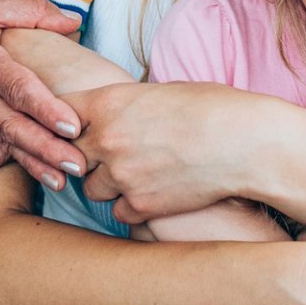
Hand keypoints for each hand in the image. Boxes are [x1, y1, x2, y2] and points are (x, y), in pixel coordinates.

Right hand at [0, 0, 86, 182]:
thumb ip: (34, 10)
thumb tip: (73, 21)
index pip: (17, 88)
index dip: (46, 109)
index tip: (72, 127)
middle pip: (12, 126)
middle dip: (47, 150)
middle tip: (78, 165)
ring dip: (30, 162)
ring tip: (60, 179)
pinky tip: (16, 156)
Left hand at [62, 80, 267, 218]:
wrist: (246, 142)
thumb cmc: (212, 108)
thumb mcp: (160, 92)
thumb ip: (125, 106)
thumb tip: (110, 115)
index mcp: (109, 102)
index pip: (59, 113)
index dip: (66, 121)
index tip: (78, 127)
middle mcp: (107, 139)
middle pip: (69, 154)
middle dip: (87, 156)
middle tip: (112, 153)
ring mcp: (121, 175)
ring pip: (92, 188)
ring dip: (109, 184)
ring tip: (141, 172)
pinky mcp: (140, 205)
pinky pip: (119, 212)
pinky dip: (133, 206)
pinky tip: (158, 192)